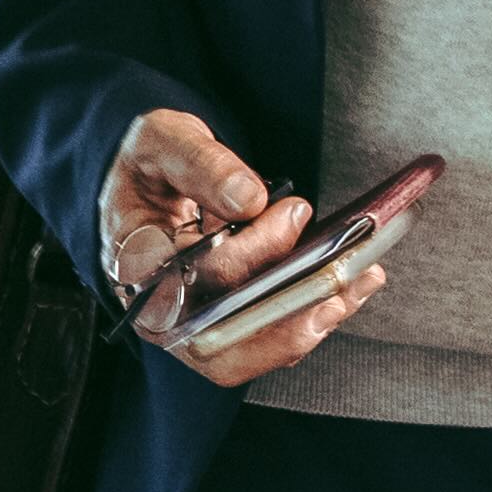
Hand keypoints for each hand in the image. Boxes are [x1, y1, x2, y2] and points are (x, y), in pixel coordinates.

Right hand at [103, 105, 382, 381]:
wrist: (150, 180)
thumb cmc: (152, 163)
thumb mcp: (165, 141)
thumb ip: (202, 165)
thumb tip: (249, 199)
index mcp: (133, 262)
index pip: (185, 283)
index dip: (241, 259)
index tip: (289, 214)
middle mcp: (158, 307)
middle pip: (216, 342)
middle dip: (283, 322)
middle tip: (336, 284)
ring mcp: (192, 323)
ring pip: (247, 350)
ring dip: (309, 322)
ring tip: (358, 280)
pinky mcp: (225, 324)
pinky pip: (267, 338)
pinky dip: (313, 315)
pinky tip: (352, 284)